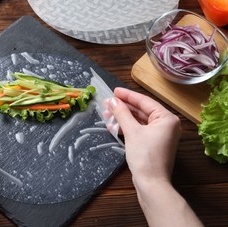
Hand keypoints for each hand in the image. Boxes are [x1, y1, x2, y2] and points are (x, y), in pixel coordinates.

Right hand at [109, 88, 201, 226]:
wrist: (151, 183)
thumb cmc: (145, 156)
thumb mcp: (132, 132)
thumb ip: (122, 113)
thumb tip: (112, 101)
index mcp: (167, 118)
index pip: (145, 101)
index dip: (127, 96)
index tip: (114, 91)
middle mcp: (166, 125)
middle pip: (142, 110)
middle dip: (123, 108)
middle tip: (107, 103)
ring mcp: (160, 135)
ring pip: (139, 121)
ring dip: (123, 118)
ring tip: (107, 115)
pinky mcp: (153, 144)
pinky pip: (139, 130)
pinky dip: (127, 128)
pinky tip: (114, 127)